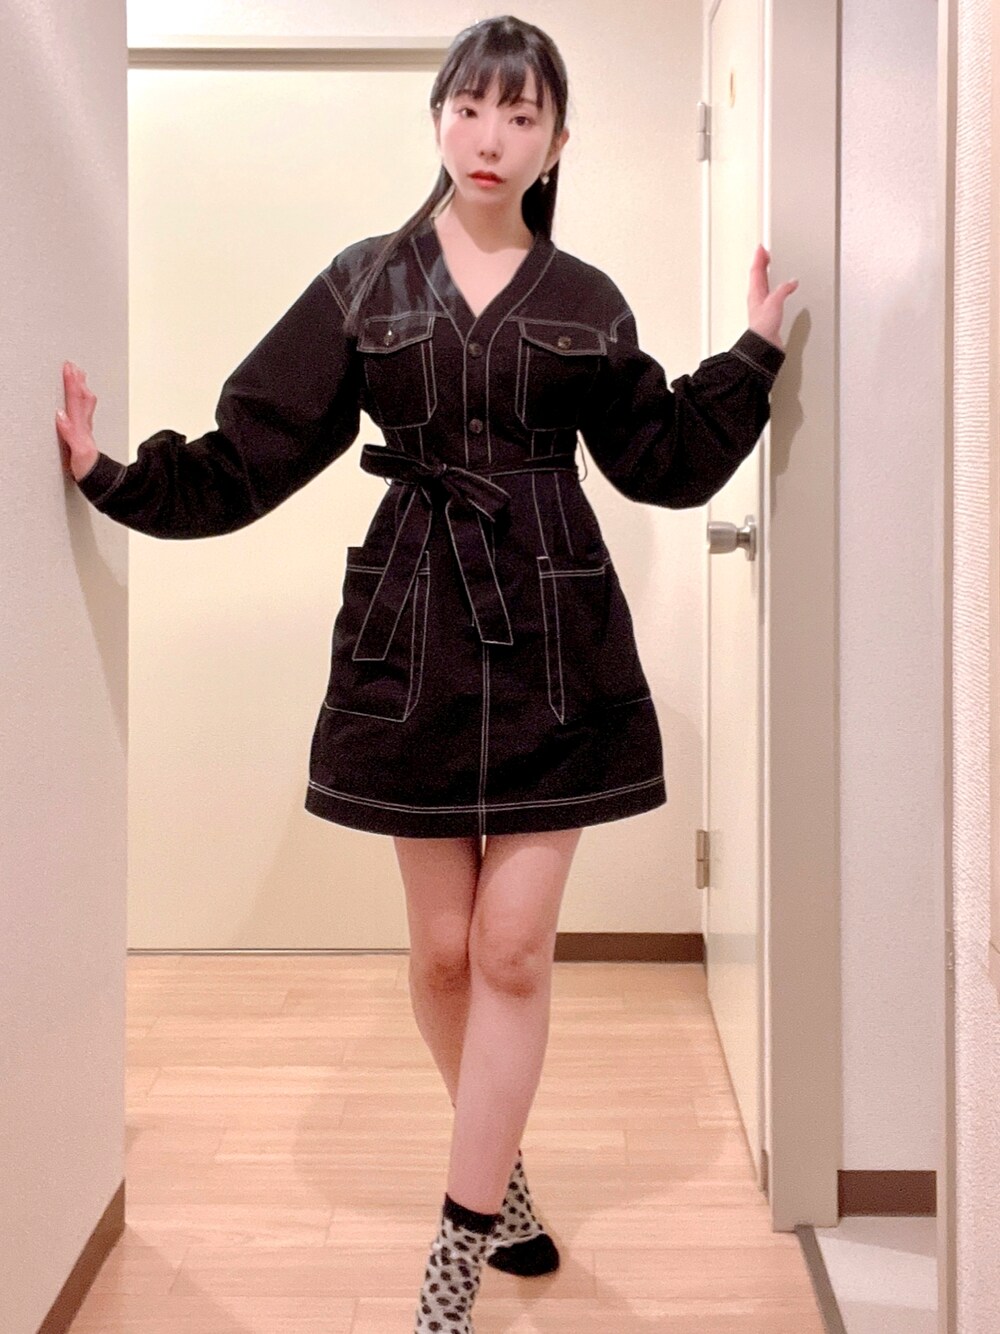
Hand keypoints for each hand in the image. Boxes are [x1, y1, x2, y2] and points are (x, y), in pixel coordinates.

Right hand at [56, 362, 99, 480]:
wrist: (99, 481)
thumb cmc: (88, 469)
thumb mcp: (79, 453)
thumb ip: (71, 434)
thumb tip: (60, 416)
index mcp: (81, 428)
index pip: (76, 401)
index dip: (72, 384)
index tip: (69, 368)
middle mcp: (85, 427)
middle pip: (83, 399)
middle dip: (78, 382)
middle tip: (74, 367)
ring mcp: (85, 431)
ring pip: (85, 405)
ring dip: (81, 389)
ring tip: (79, 378)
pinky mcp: (83, 437)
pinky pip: (83, 414)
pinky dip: (80, 403)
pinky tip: (78, 402)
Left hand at [747, 245, 797, 350]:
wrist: (764, 344)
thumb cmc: (763, 326)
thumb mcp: (774, 302)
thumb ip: (783, 290)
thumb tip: (790, 283)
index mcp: (755, 292)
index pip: (756, 270)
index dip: (759, 258)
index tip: (761, 247)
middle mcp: (757, 298)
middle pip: (759, 276)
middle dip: (763, 263)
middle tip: (766, 253)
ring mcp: (763, 305)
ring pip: (765, 285)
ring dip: (768, 274)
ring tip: (771, 266)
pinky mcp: (770, 313)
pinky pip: (773, 295)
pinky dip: (777, 288)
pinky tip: (784, 289)